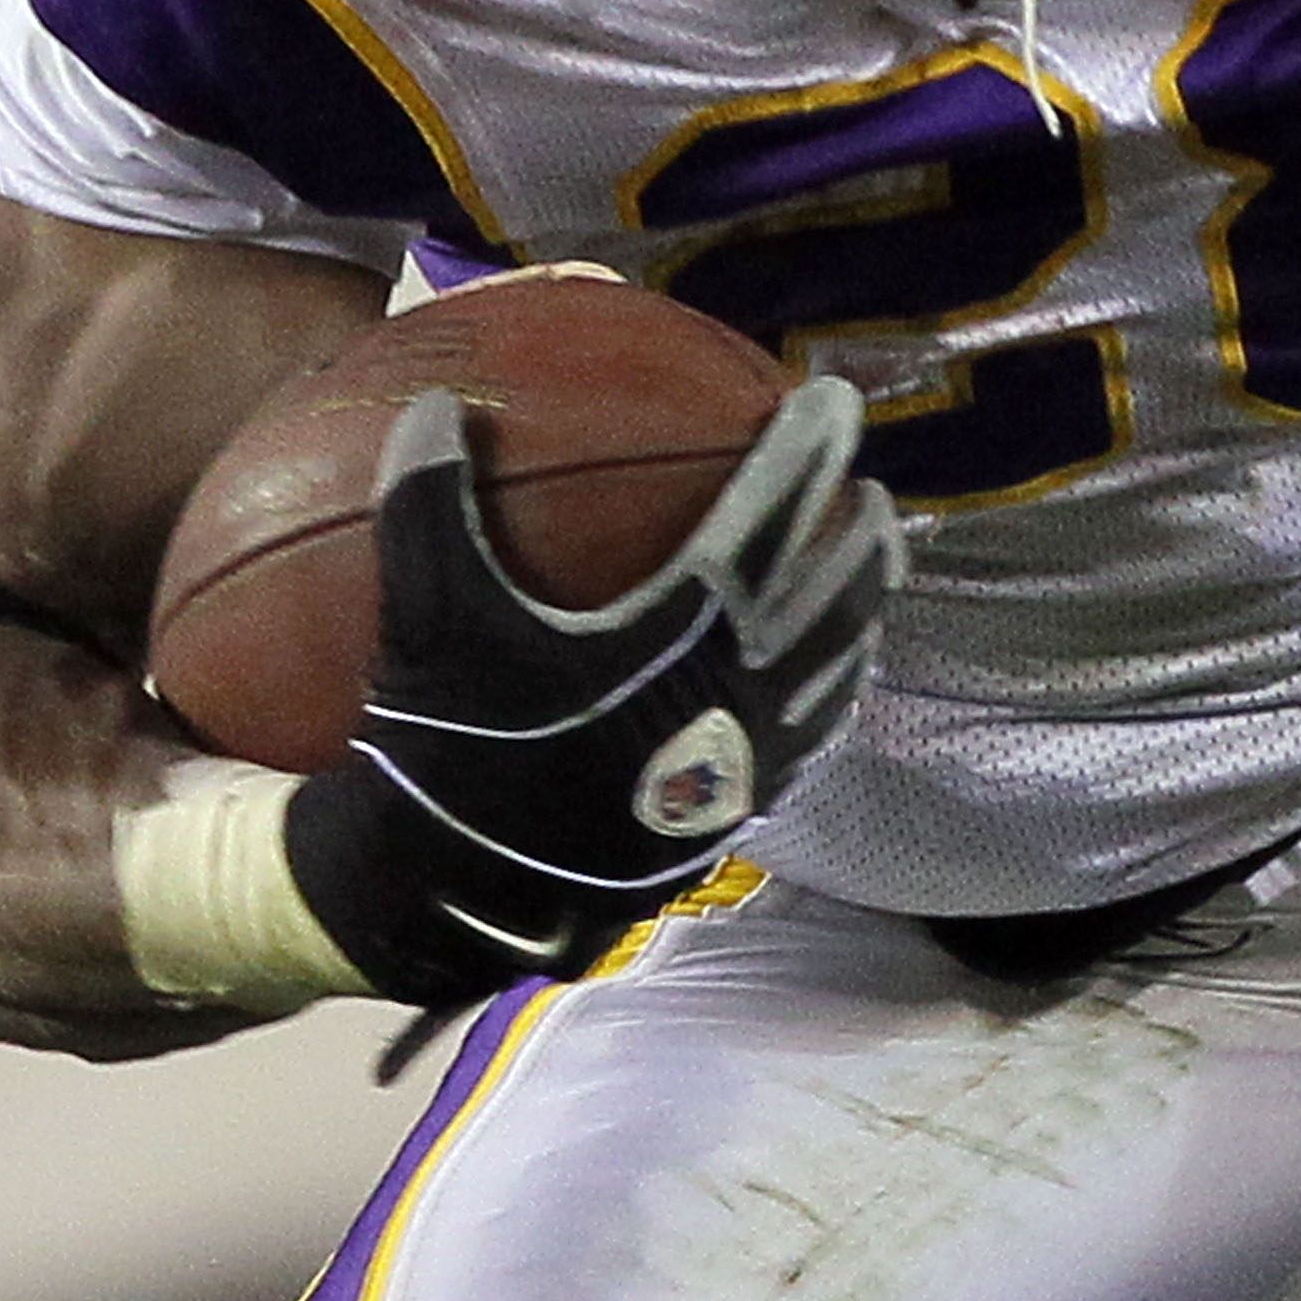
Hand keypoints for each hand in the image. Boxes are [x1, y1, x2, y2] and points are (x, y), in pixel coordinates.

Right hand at [285, 380, 893, 1002]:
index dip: (810, 449)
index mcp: (687, 631)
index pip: (776, 515)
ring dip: (860, 611)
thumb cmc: (443, 747)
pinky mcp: (733, 820)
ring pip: (838, 669)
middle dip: (862, 531)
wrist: (449, 900)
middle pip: (839, 593)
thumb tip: (437, 403)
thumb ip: (431, 503)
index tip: (834, 400)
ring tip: (867, 572)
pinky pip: (810, 739)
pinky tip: (820, 683)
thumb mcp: (431, 617)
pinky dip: (830, 692)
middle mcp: (741, 694)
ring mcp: (747, 765)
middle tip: (869, 486)